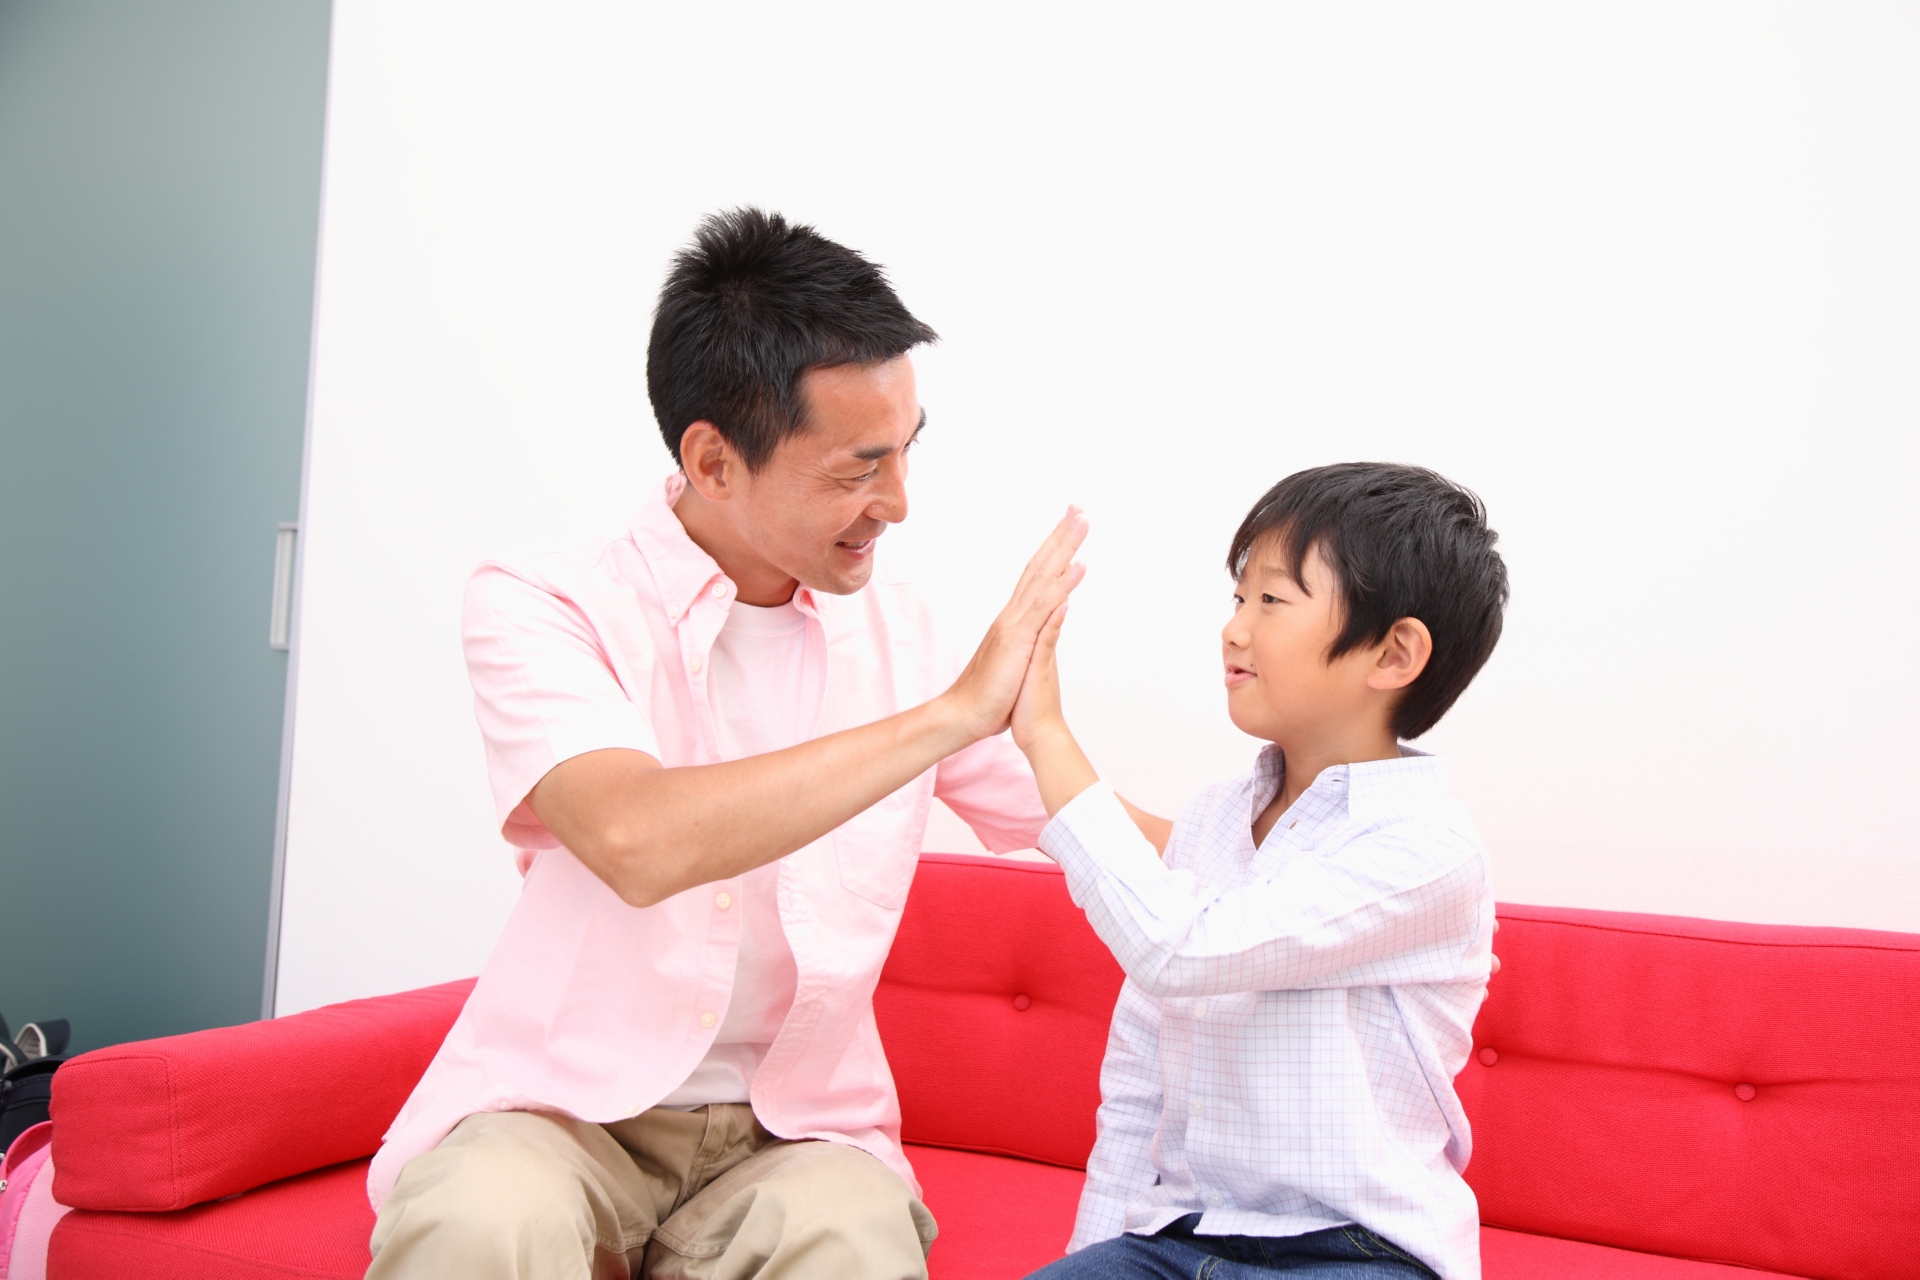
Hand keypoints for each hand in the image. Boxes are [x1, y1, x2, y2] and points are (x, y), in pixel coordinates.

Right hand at [942, 507, 1087, 740]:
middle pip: (1040, 565)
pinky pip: (1044, 607)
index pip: (1037, 575)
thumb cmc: (991, 695)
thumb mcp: (1017, 661)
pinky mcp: (1018, 639)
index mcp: (1015, 619)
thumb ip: (1031, 639)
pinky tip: (1077, 567)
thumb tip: (1046, 621)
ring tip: (1081, 521)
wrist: (965, 715)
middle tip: (1079, 507)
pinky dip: (1060, 585)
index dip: (1053, 549)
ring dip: (1063, 547)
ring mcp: (1015, 624)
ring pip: (1043, 576)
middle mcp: (1013, 613)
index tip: (1069, 525)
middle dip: (1060, 535)